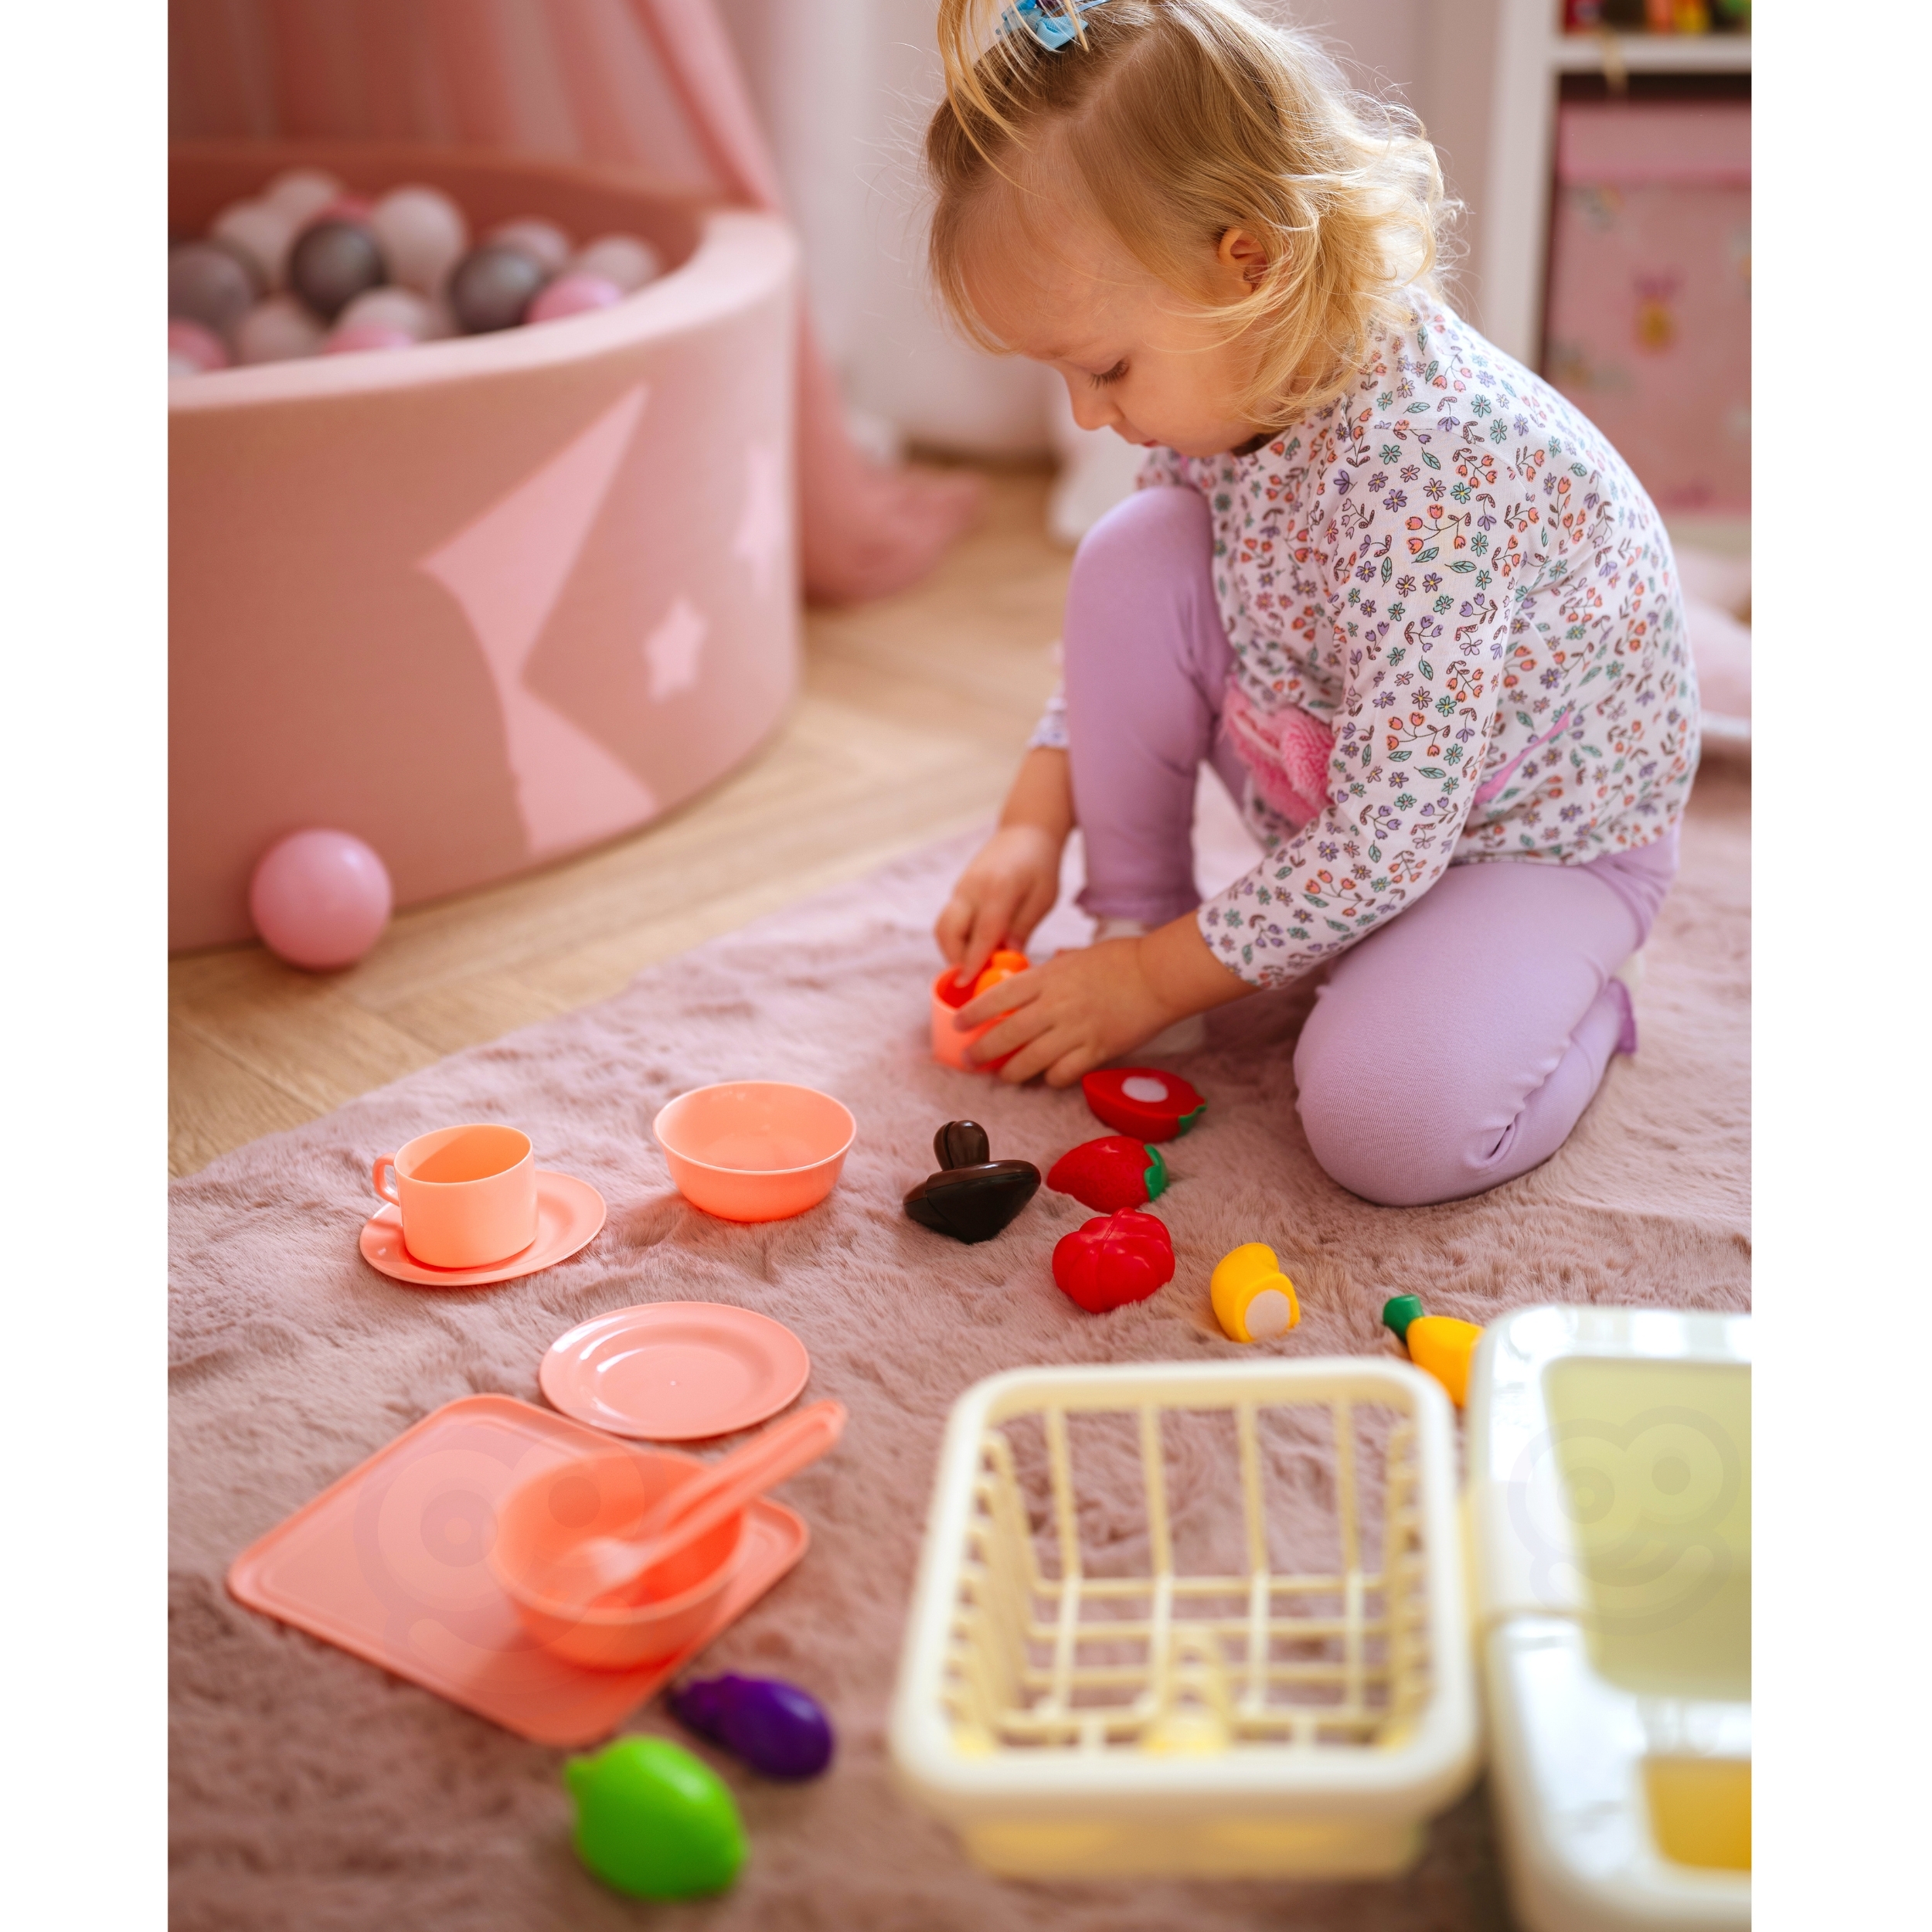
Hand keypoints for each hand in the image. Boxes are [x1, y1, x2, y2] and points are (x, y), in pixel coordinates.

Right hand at [934, 823, 1063, 984]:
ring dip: (952, 950)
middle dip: (954, 958)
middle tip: (974, 977)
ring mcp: (961, 888)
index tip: (967, 984)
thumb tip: (1008, 958)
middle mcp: (972, 888)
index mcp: (998, 888)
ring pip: (943, 927)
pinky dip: (957, 939)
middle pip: (948, 931)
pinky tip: (976, 948)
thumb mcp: (1043, 897)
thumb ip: (1023, 927)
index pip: (982, 933)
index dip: (973, 961)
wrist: (1024, 831)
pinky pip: (949, 921)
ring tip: (976, 964)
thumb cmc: (1039, 864)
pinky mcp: (958, 891)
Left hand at [954, 939, 1180, 1085]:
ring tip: (1004, 1076)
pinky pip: (1063, 1073)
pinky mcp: (1097, 1050)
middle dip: (983, 1051)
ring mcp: (1075, 1030)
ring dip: (1012, 1072)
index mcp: (1048, 977)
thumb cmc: (1122, 959)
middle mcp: (1055, 1005)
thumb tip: (1041, 974)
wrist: (1158, 975)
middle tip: (971, 1060)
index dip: (974, 1014)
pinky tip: (1047, 1077)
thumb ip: (1053, 971)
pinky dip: (1051, 1078)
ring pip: (1031, 1061)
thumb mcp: (1077, 957)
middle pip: (1007, 1034)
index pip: (998, 997)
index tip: (960, 1024)